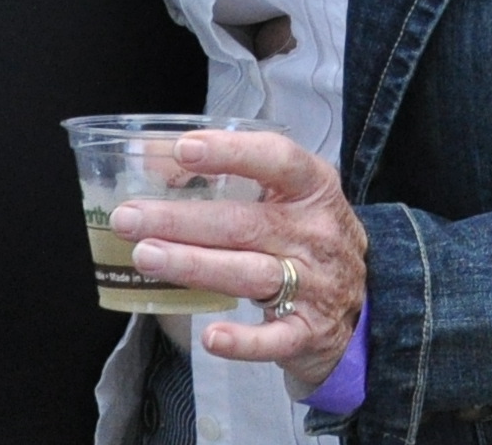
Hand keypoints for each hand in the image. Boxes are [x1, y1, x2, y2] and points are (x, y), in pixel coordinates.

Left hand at [112, 127, 365, 394]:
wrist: (362, 308)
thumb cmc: (306, 239)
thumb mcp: (286, 199)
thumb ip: (231, 177)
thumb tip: (150, 156)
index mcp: (313, 189)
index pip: (276, 160)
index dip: (230, 153)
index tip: (183, 150)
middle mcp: (316, 233)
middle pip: (245, 223)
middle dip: (181, 219)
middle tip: (129, 218)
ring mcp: (315, 284)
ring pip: (251, 274)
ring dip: (195, 265)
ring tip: (145, 257)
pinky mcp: (308, 332)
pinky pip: (274, 338)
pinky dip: (243, 341)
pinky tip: (211, 337)